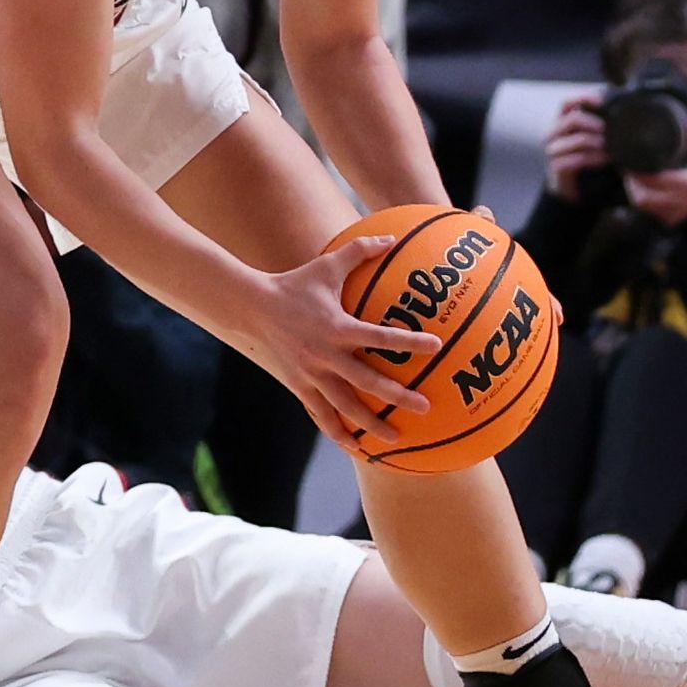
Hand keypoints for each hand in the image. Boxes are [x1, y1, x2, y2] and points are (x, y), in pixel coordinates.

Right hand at [234, 235, 443, 449]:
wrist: (251, 308)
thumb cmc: (293, 284)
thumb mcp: (327, 266)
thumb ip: (360, 250)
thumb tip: (391, 238)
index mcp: (338, 327)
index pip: (381, 337)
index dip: (409, 342)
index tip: (436, 346)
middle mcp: (327, 355)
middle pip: (368, 381)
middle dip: (398, 396)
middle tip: (426, 407)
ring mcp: (312, 375)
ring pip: (345, 407)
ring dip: (371, 425)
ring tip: (396, 440)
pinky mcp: (299, 386)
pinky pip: (321, 416)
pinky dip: (339, 433)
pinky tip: (356, 448)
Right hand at [542, 94, 609, 201]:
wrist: (570, 186)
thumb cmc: (584, 155)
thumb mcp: (589, 136)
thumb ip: (597, 123)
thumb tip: (620, 106)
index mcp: (561, 121)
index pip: (567, 102)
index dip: (584, 98)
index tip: (603, 101)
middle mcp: (553, 133)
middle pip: (573, 119)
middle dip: (595, 123)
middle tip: (610, 129)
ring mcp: (553, 150)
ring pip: (578, 139)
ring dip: (598, 142)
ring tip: (612, 146)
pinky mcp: (557, 167)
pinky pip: (578, 159)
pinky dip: (595, 158)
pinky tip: (606, 159)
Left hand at [618, 118, 686, 228]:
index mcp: (683, 182)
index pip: (651, 177)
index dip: (636, 168)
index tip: (629, 156)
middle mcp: (673, 198)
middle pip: (640, 190)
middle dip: (630, 177)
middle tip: (626, 163)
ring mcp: (668, 211)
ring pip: (640, 201)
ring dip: (632, 188)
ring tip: (631, 174)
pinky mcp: (666, 219)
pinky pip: (646, 208)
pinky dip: (639, 198)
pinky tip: (639, 187)